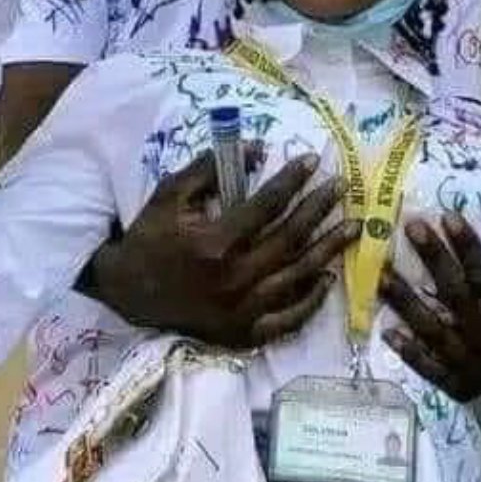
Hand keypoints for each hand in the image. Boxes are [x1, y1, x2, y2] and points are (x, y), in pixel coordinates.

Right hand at [85, 151, 357, 347]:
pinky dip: (311, 300)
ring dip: (328, 250)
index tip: (312, 161)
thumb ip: (210, 169)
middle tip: (341, 188)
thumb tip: (257, 148)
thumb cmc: (150, 239)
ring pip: (297, 276)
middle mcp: (233, 278)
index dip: (292, 180)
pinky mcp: (243, 333)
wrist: (128, 295)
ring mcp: (241, 310)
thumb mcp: (170, 195)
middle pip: (289, 238)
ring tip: (352, 228)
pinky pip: (288, 319)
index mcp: (214, 243)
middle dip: (318, 209)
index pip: (266, 205)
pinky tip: (328, 278)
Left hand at [379, 202, 480, 400]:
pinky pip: (428, 368)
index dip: (468, 248)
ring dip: (405, 302)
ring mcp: (471, 367)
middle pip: (456, 297)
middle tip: (411, 227)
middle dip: (434, 260)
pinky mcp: (456, 385)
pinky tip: (387, 330)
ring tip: (381, 274)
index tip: (448, 217)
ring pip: (433, 331)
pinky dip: (408, 351)